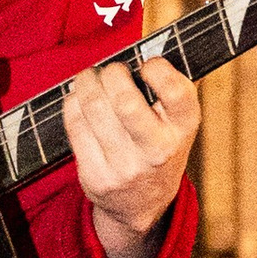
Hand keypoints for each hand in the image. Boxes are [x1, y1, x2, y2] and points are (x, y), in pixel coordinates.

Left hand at [63, 51, 198, 257]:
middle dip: (110, 74)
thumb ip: (167, 90)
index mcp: (183, 129)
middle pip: (124, 100)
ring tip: (88, 78)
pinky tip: (78, 99)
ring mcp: (125, 167)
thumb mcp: (177, 123)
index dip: (158, 70)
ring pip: (94, 108)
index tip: (147, 64)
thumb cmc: (158, 146)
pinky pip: (75, 126)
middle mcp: (157, 150)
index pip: (177, 93)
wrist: (143, 205)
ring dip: (86, 83)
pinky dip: (73, 104)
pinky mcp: (96, 176)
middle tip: (110, 70)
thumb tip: (141, 52)